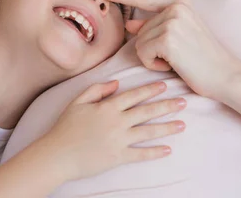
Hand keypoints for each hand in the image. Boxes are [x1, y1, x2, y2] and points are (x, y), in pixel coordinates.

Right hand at [41, 80, 185, 181]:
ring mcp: (118, 140)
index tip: (165, 85)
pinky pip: (140, 154)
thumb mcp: (77, 102)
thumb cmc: (65, 127)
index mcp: (107, 107)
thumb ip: (97, 90)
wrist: (57, 154)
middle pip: (146, 112)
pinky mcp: (118, 157)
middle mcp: (116, 122)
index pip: (134, 95)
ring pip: (148, 132)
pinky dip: (154, 152)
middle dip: (166, 106)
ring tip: (182, 125)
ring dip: (167, 128)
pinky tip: (168, 149)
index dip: (150, 90)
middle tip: (183, 102)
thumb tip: (116, 83)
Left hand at [99, 0, 240, 99]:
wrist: (226, 75)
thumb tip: (129, 24)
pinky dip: (154, 65)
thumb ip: (153, 27)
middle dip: (151, 48)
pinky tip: (174, 65)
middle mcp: (175, 7)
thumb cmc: (202, 59)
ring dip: (153, 58)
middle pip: (139, 30)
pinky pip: (143, 53)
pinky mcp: (168, 38)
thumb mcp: (177, 37)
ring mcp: (172, 21)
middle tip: (178, 56)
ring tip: (178, 60)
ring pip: (139, 43)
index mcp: (180, 2)